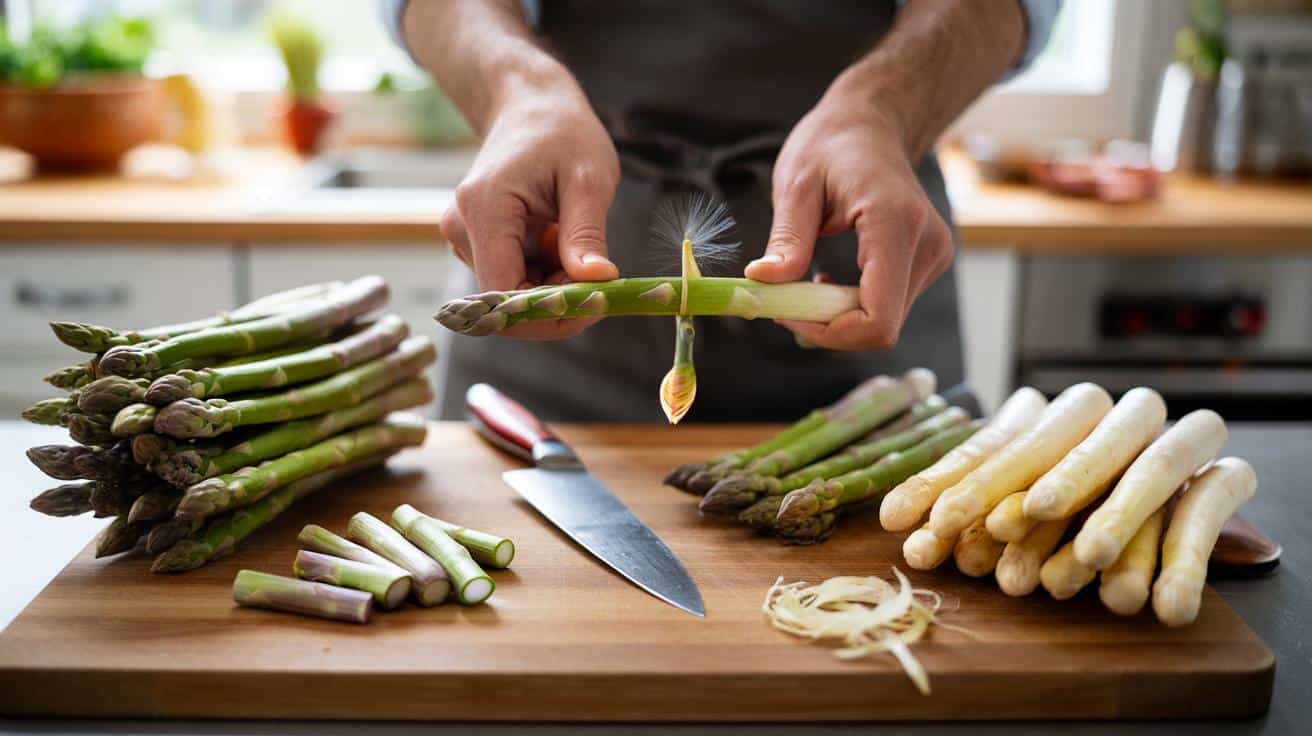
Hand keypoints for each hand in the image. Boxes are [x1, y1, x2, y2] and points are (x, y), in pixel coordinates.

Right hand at [441, 79, 619, 338]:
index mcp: (484, 209)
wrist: (530, 106)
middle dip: (556, 301)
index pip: (505, 295)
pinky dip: (543, 272)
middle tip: (597, 275)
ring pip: (512, 292)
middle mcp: (461, 228)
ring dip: (552, 284)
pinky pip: (511, 277)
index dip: (549, 314)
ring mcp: (463, 236)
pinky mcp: (473, 241)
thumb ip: (587, 233)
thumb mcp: (588, 179)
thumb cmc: (562, 133)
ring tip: (573, 238)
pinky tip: (557, 238)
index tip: (596, 303)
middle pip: (507, 300)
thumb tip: (597, 283)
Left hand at [745, 92, 953, 350]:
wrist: (870, 124)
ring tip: (806, 280)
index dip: (830, 333)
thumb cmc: (831, 144)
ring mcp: (933, 255)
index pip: (878, 320)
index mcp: (895, 223)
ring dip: (838, 315)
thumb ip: (787, 240)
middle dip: (828, 325)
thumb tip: (763, 281)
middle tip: (786, 297)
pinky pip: (889, 306)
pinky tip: (831, 278)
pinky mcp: (928, 261)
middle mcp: (926, 245)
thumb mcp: (796, 185)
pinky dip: (853, 305)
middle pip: (880, 326)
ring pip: (884, 321)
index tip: (788, 312)